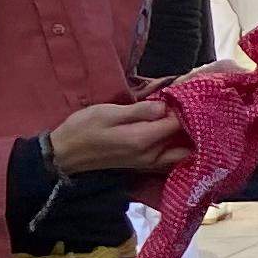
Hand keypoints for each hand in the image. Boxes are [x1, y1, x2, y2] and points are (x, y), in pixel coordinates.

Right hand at [47, 98, 187, 177]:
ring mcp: (149, 163)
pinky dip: (178, 146)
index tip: (183, 93)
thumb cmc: (84, 128)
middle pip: (185, 141)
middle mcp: (151, 155)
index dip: (183, 108)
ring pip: (181, 152)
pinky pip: (171, 158)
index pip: (177, 124)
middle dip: (191, 124)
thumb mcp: (109, 113)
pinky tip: (176, 132)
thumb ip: (140, 111)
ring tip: (185, 116)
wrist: (66, 153)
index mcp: (144, 140)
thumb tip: (166, 107)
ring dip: (187, 137)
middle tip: (188, 105)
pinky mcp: (144, 164)